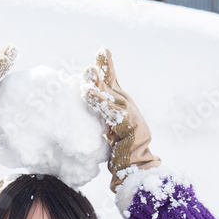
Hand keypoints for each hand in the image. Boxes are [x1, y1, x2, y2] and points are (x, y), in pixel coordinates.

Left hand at [83, 48, 160, 191]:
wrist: (135, 169)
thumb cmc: (119, 148)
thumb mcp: (107, 127)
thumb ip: (100, 113)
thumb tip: (84, 99)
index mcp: (121, 104)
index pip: (113, 82)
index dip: (108, 66)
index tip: (102, 50)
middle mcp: (127, 106)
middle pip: (112, 86)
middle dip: (103, 71)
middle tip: (94, 59)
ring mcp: (131, 115)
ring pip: (112, 97)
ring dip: (99, 84)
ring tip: (89, 72)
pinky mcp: (130, 127)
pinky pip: (113, 113)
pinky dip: (101, 103)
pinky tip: (89, 94)